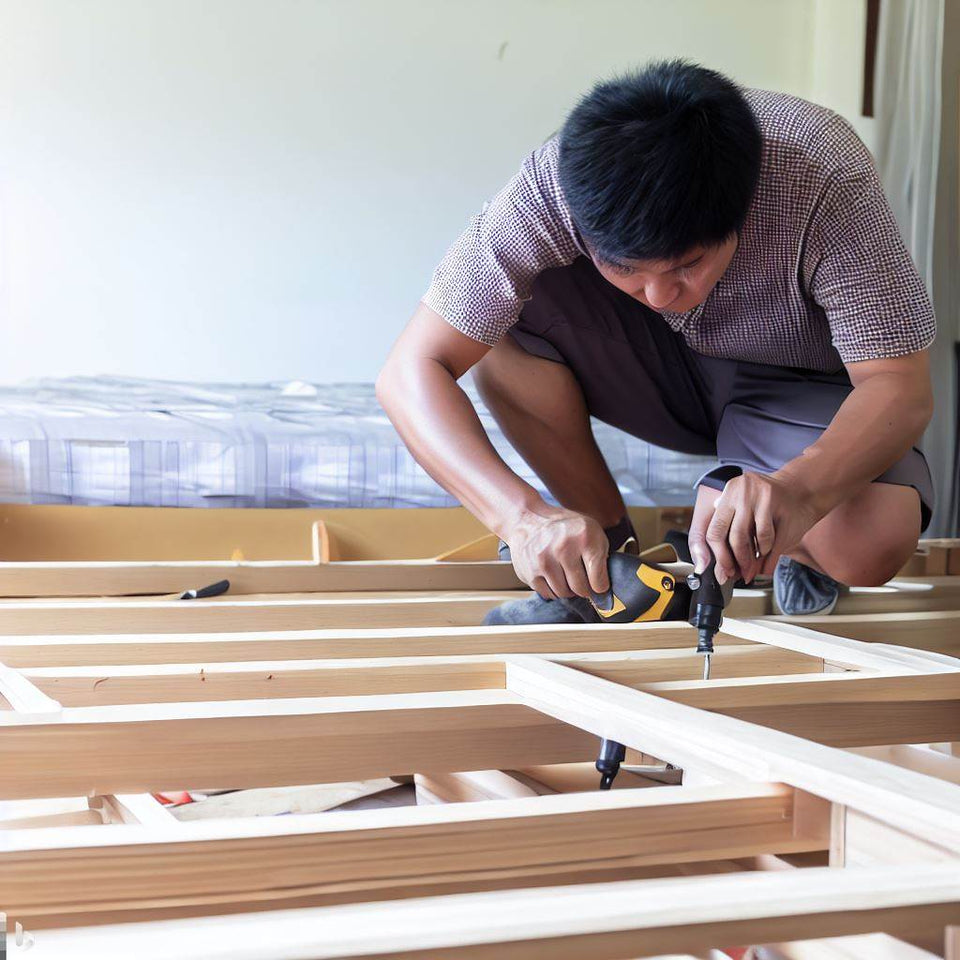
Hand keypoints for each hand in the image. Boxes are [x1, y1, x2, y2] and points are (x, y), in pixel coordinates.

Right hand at [502, 506, 609, 598]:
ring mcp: (544, 561)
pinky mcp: (529, 571)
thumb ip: (602, 558)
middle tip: (582, 579)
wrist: (530, 519)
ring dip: (568, 590)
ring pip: (563, 594)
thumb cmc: (565, 527)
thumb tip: (604, 590)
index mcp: (584, 538)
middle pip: (581, 589)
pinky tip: (553, 576)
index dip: (601, 586)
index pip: (598, 581)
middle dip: (584, 588)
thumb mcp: (592, 532)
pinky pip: (547, 594)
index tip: (598, 584)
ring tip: (566, 575)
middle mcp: (563, 549)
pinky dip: (552, 589)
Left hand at [688, 472, 824, 584]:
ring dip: (751, 558)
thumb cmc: (776, 509)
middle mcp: (739, 492)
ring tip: (757, 564)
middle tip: (740, 574)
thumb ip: (735, 538)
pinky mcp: (773, 501)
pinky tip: (768, 555)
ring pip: (745, 538)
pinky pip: (765, 537)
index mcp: (728, 494)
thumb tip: (724, 572)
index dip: (717, 555)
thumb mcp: (750, 518)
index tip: (722, 572)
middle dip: (731, 560)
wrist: (806, 491)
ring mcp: (755, 495)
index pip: (712, 529)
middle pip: (725, 534)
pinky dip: (766, 553)